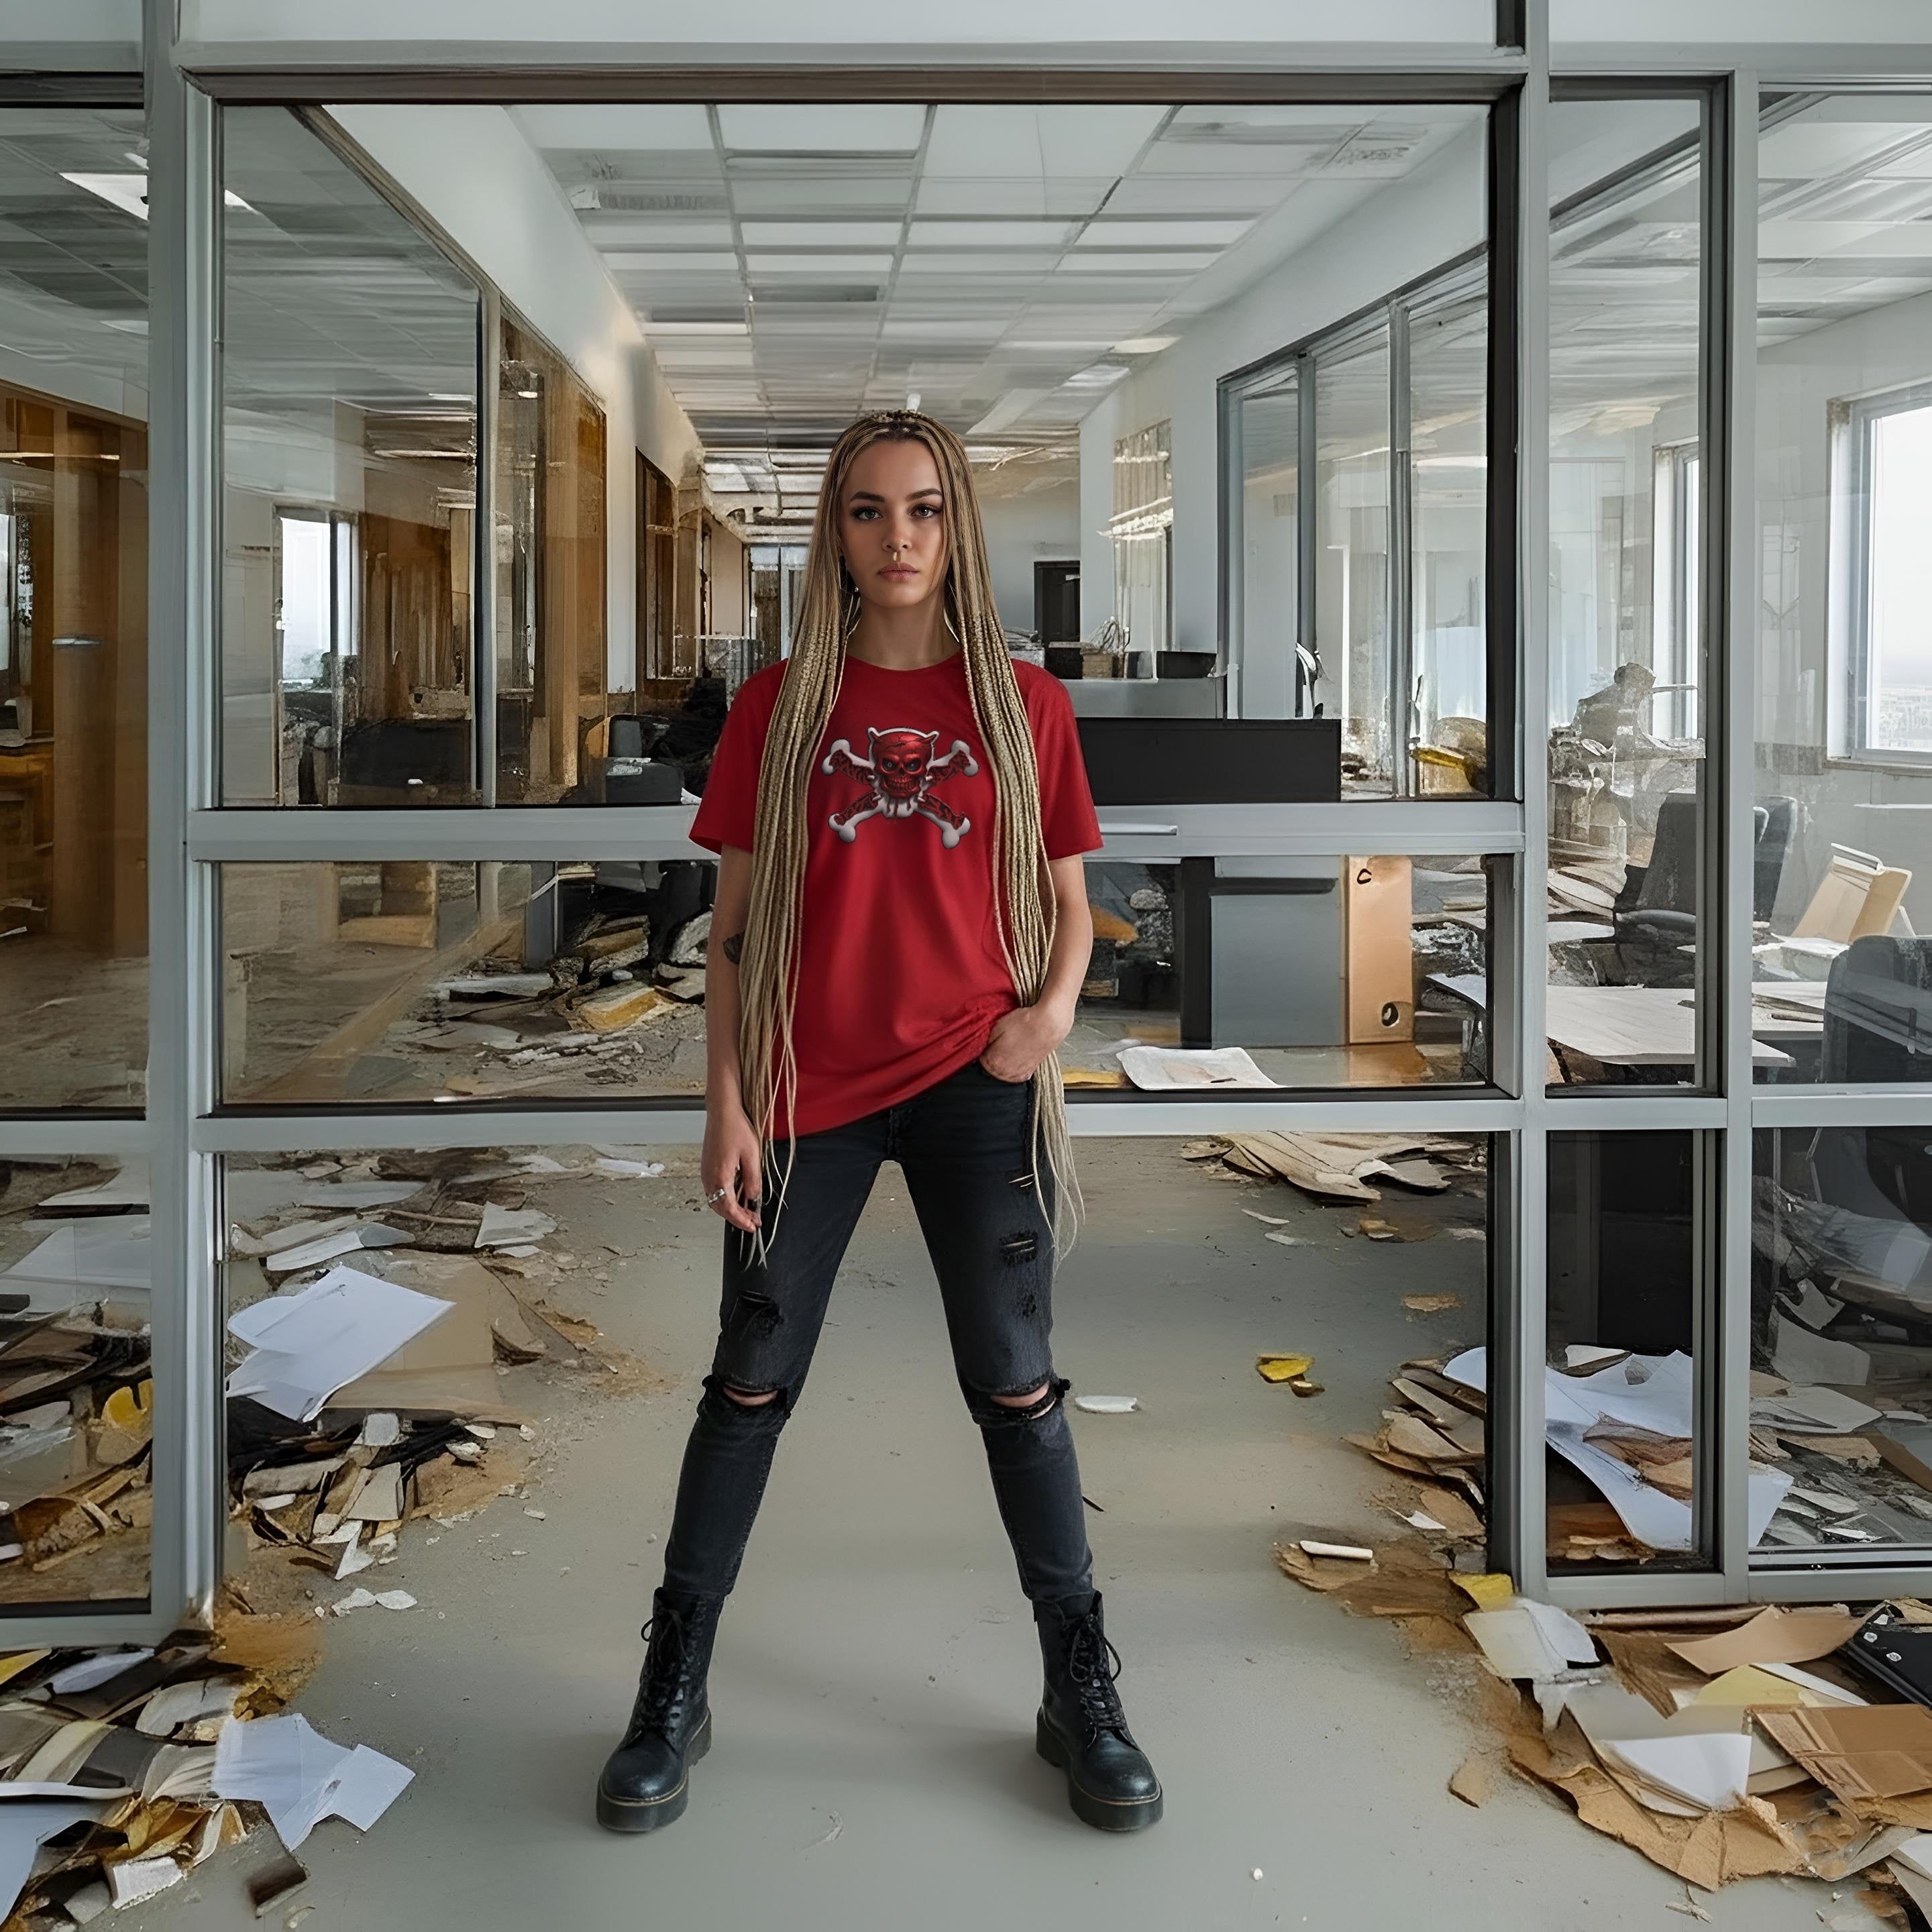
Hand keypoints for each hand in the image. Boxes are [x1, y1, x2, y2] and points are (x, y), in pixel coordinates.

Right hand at [701, 1102, 763, 1232]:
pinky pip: (714, 1190)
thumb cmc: (735, 1128)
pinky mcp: (707, 1167)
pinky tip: (737, 1195)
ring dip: (730, 1208)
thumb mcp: (752, 1155)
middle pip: (720, 1208)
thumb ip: (753, 1180)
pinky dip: (725, 1198)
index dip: (742, 1220)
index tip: (752, 1226)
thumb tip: (753, 1197)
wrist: (722, 1111)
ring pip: (715, 1200)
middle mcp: (709, 1177)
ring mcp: (706, 1172)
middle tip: (752, 1221)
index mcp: (719, 1177)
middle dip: (736, 1217)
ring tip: (747, 1210)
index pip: (729, 1209)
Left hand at [979, 1000, 1072, 1083]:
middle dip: (990, 1057)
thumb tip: (980, 1047)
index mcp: (994, 1061)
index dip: (982, 1050)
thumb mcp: (997, 1026)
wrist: (1049, 1024)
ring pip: (1001, 1073)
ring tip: (1008, 1048)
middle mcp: (1005, 1072)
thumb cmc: (1025, 1023)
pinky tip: (1015, 1055)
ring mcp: (1017, 1074)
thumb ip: (985, 1040)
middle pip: (989, 1069)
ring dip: (1001, 1063)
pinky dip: (1012, 1067)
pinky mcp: (1028, 1073)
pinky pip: (1013, 1075)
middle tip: (997, 1044)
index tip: (986, 1044)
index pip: (978, 1061)